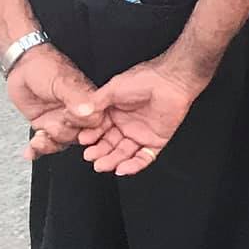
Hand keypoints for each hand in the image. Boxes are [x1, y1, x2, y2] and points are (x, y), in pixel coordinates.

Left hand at [5, 45, 103, 160]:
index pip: (93, 123)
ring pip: (60, 143)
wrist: (21, 67)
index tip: (69, 124)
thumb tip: (89, 110)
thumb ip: (75, 97)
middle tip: (50, 127)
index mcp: (87, 102)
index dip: (83, 128)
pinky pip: (43, 143)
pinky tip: (30, 152)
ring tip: (38, 138)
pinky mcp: (43, 126)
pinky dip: (36, 150)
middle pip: (77, 136)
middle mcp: (75, 114)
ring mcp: (59, 121)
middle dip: (62, 137)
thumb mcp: (61, 81)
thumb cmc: (44, 67)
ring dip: (48, 144)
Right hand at [78, 56, 206, 175]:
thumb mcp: (113, 89)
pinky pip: (143, 158)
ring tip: (102, 165)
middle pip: (109, 145)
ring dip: (112, 161)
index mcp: (114, 112)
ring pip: (123, 153)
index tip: (83, 140)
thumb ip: (95, 103)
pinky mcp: (156, 141)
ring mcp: (140, 134)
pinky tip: (122, 169)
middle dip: (99, 152)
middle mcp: (126, 124)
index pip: (98, 130)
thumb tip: (76, 112)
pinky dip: (133, 166)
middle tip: (91, 156)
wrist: (172, 81)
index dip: (91, 136)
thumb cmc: (145, 79)